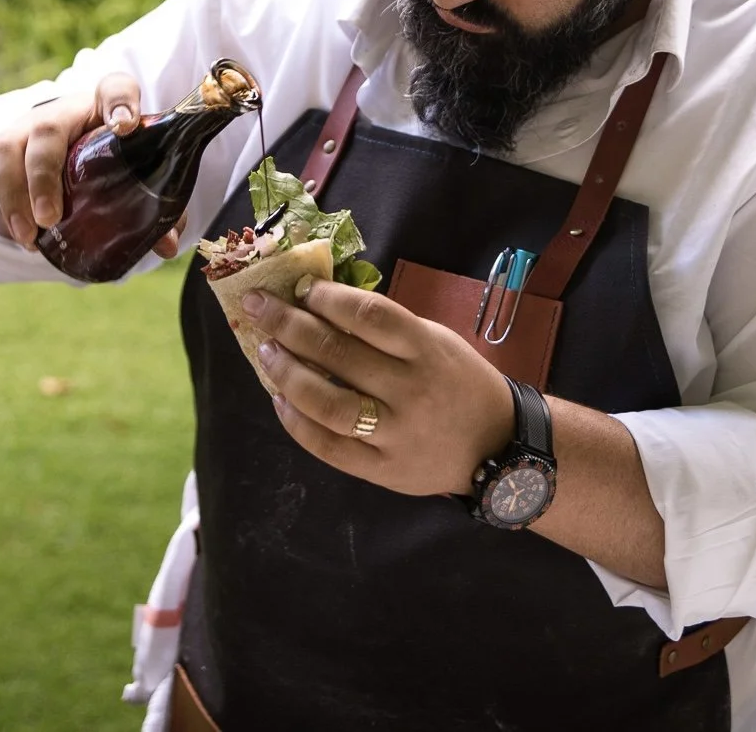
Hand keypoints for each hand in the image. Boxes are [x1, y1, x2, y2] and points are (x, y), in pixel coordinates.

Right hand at [0, 73, 186, 257]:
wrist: (82, 135)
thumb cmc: (120, 151)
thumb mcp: (142, 166)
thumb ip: (160, 201)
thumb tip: (168, 245)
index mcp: (110, 102)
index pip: (116, 89)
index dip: (120, 104)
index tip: (126, 126)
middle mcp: (67, 108)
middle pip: (48, 128)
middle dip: (44, 174)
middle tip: (51, 217)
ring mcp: (32, 123)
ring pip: (10, 147)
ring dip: (16, 195)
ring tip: (30, 234)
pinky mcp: (11, 143)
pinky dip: (5, 203)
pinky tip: (21, 233)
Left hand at [242, 280, 515, 496]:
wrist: (497, 445)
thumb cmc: (461, 381)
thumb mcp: (438, 342)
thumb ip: (390, 329)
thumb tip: (326, 304)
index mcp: (427, 350)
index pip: (370, 316)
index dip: (329, 298)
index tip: (300, 287)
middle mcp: (410, 389)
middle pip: (340, 353)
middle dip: (290, 324)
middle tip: (259, 305)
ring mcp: (395, 432)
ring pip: (329, 403)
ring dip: (289, 374)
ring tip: (266, 351)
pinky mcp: (382, 468)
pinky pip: (330, 447)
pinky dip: (298, 423)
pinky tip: (280, 400)